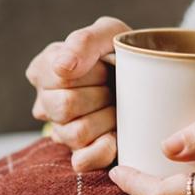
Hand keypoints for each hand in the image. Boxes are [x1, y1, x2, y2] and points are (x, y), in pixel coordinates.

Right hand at [26, 17, 130, 171]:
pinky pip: (82, 161)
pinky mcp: (81, 154)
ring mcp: (61, 131)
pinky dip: (103, 149)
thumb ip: (84, 41)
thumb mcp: (109, 33)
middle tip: (113, 86)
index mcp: (44, 69)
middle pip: (63, 107)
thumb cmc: (123, 54)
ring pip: (75, 133)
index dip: (90, 72)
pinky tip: (116, 135)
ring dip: (105, 119)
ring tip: (117, 107)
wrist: (150, 80)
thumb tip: (63, 67)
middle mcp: (46, 103)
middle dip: (99, 94)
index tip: (104, 65)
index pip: (58, 77)